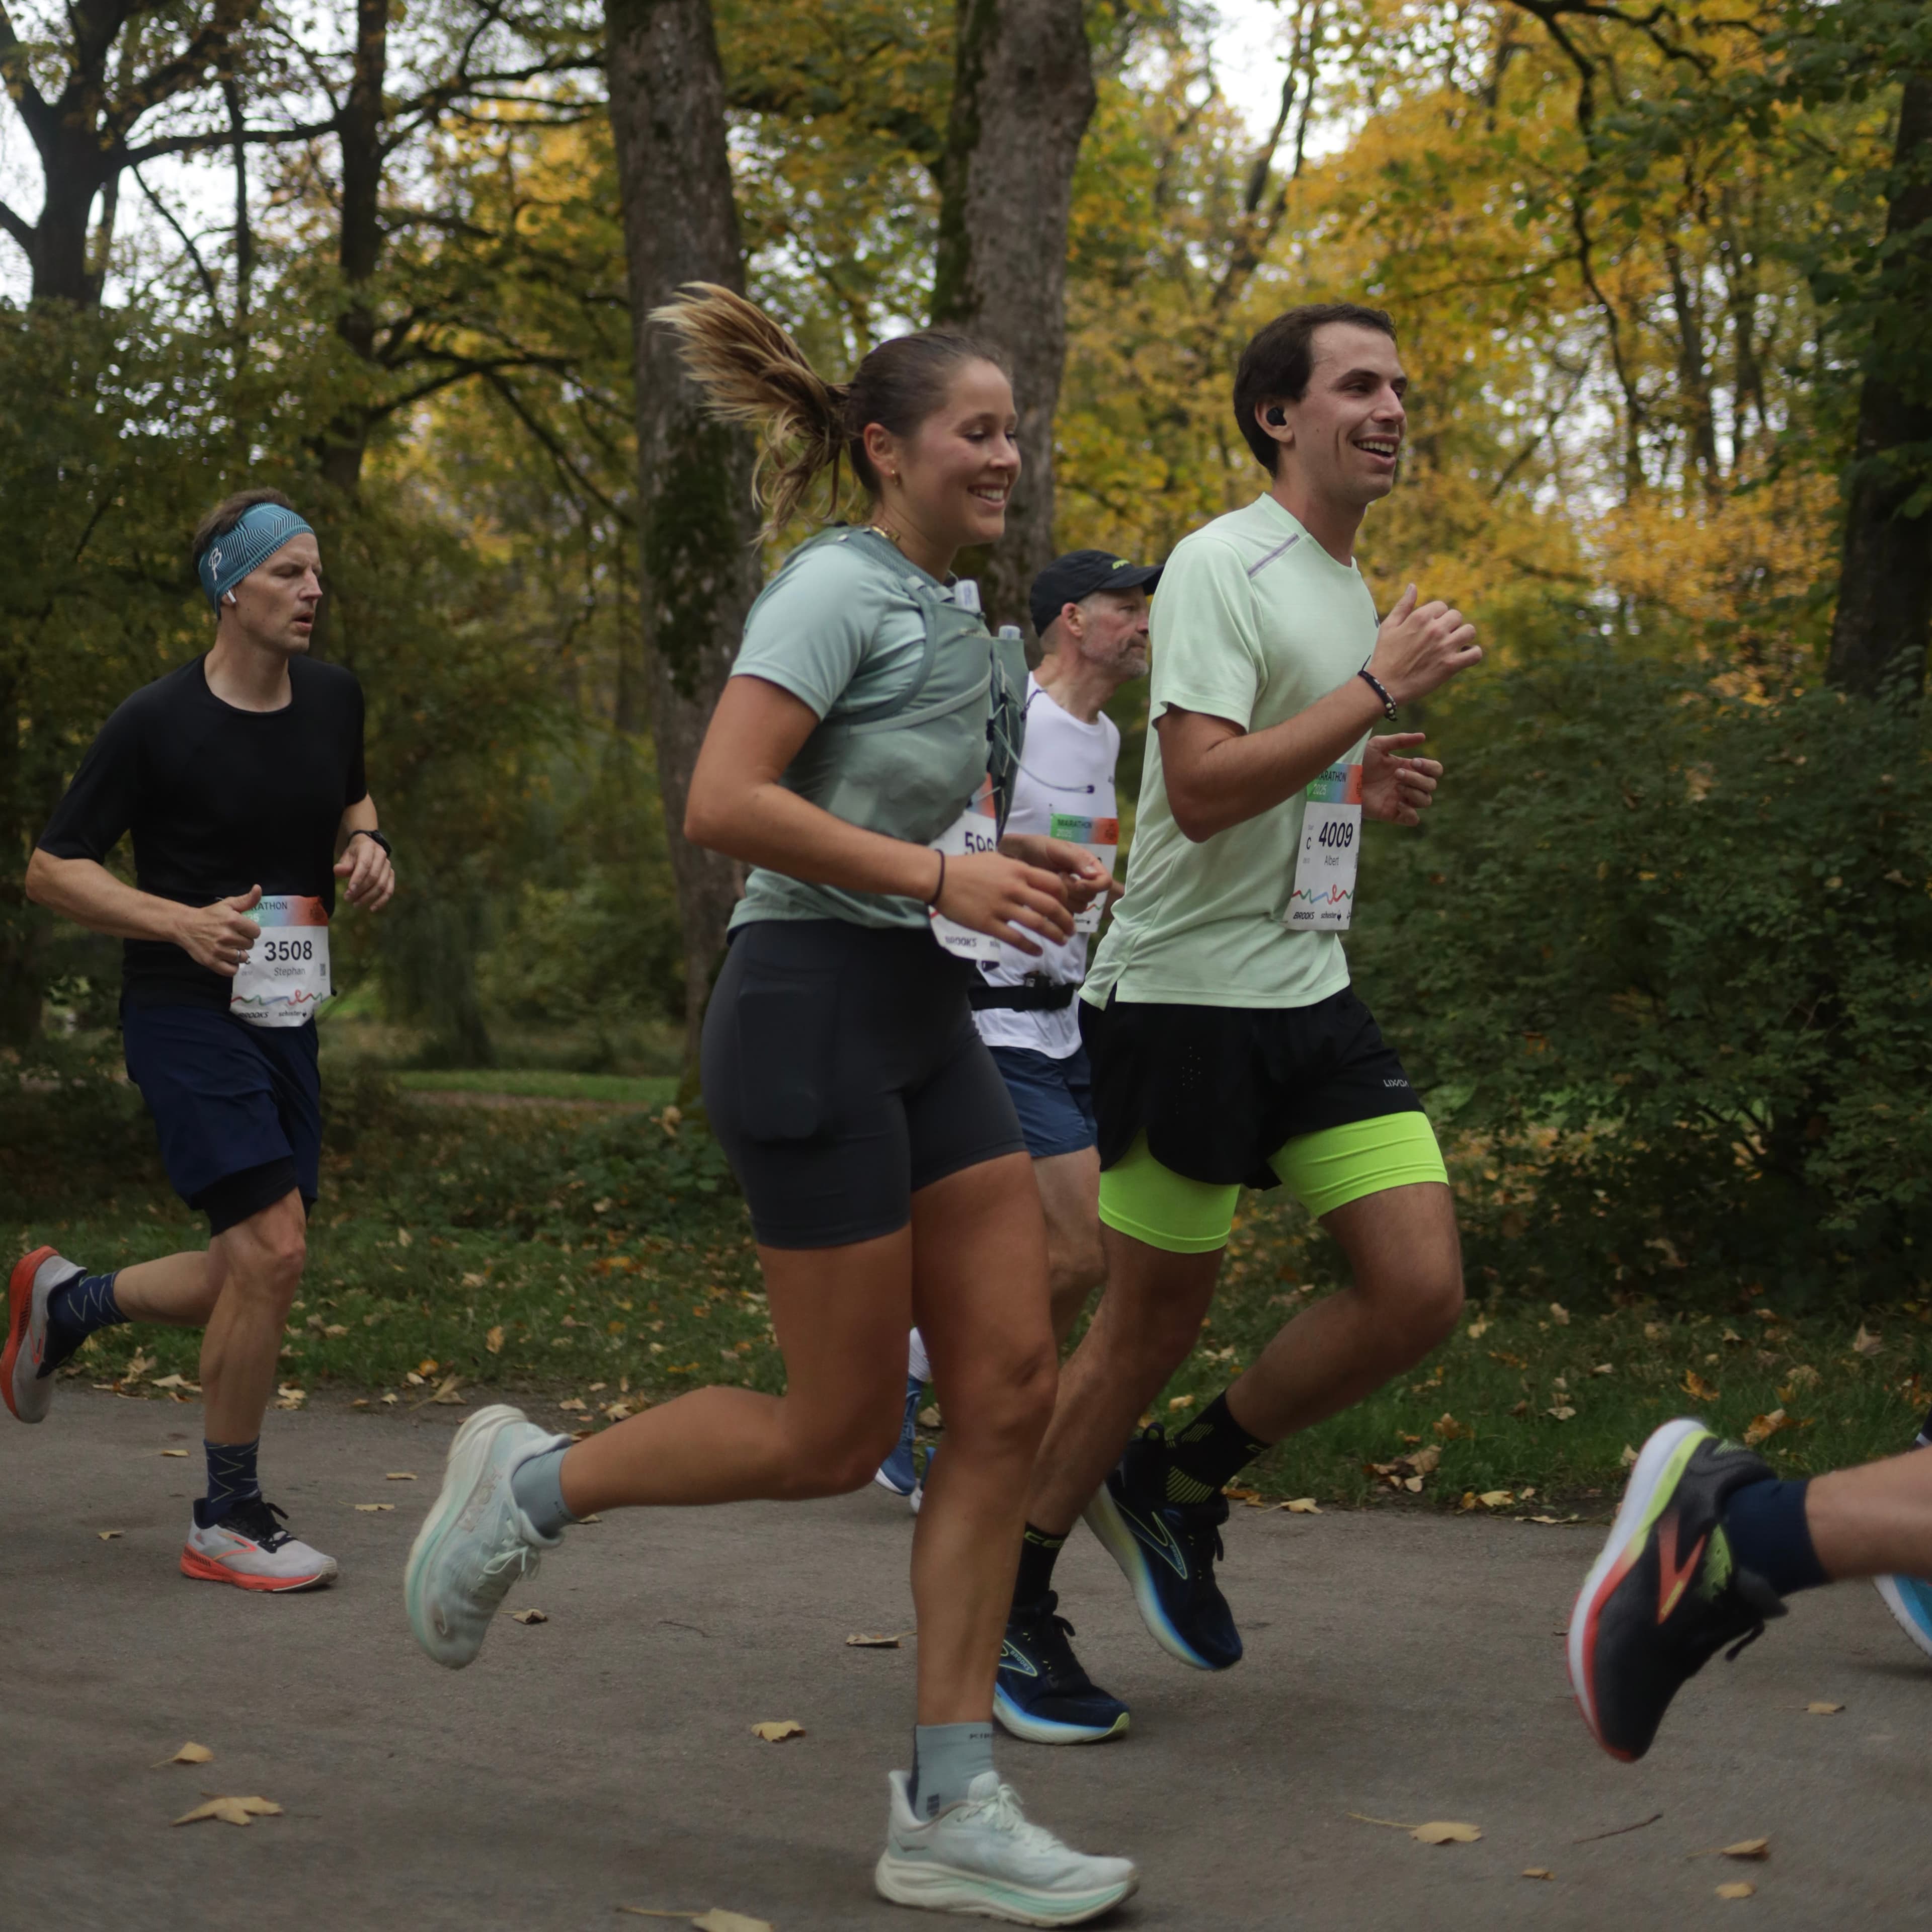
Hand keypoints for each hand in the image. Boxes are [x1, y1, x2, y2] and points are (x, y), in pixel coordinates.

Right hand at [174, 886, 264, 977]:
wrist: (184, 926)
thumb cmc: (209, 915)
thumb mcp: (228, 904)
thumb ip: (246, 899)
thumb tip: (258, 888)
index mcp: (233, 921)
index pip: (256, 932)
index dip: (250, 931)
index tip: (242, 929)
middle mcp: (227, 936)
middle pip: (250, 945)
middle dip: (244, 941)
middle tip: (233, 937)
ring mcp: (219, 950)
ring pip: (243, 958)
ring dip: (238, 954)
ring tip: (229, 947)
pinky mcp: (211, 962)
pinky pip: (232, 970)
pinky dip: (232, 966)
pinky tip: (227, 958)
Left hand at [335, 833, 394, 910]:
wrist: (366, 849)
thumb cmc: (354, 855)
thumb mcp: (346, 856)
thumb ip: (342, 865)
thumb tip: (339, 871)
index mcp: (369, 847)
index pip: (365, 864)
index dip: (358, 878)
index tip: (349, 890)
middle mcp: (382, 856)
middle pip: (374, 877)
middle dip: (361, 890)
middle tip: (347, 899)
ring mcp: (388, 866)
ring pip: (381, 885)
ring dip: (368, 897)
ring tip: (355, 904)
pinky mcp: (391, 876)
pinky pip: (389, 891)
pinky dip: (381, 901)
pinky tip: (372, 909)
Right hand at [936, 850, 1076, 954]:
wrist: (940, 877)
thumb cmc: (968, 866)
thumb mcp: (998, 859)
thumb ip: (1017, 869)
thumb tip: (1033, 877)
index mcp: (1018, 871)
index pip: (1053, 884)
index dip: (1066, 897)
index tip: (1068, 906)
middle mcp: (1014, 888)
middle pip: (1051, 906)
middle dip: (1066, 921)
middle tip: (1072, 930)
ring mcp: (1002, 907)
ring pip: (1037, 924)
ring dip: (1054, 935)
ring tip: (1061, 942)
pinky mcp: (988, 924)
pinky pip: (1015, 938)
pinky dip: (1030, 947)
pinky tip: (1037, 951)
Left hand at [999, 832, 1113, 916]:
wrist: (1015, 856)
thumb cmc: (1037, 847)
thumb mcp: (1057, 849)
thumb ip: (1076, 860)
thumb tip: (1094, 875)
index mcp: (1088, 864)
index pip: (1104, 882)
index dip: (1094, 886)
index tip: (1077, 882)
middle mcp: (1083, 880)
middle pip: (1091, 897)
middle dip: (1073, 890)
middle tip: (1058, 877)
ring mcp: (1072, 894)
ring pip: (1079, 908)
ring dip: (1063, 898)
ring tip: (1049, 885)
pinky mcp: (1060, 906)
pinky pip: (1065, 915)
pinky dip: (1055, 907)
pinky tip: (1044, 895)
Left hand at [1362, 732, 1442, 826]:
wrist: (1342, 779)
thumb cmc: (1358, 760)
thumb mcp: (1378, 745)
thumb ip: (1400, 740)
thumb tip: (1423, 737)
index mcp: (1408, 768)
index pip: (1435, 770)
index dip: (1431, 767)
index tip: (1414, 762)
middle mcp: (1408, 784)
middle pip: (1431, 785)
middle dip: (1417, 779)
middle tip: (1397, 774)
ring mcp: (1401, 800)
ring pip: (1426, 801)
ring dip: (1415, 793)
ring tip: (1396, 787)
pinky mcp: (1392, 814)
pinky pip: (1413, 819)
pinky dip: (1411, 812)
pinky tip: (1398, 803)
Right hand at [1368, 585, 1481, 703]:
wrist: (1384, 685)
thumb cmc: (1385, 655)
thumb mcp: (1389, 626)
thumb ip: (1403, 605)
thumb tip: (1413, 585)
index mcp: (1420, 617)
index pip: (1442, 606)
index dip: (1437, 616)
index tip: (1429, 628)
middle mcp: (1435, 629)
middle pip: (1457, 616)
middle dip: (1450, 625)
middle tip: (1440, 638)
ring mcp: (1445, 647)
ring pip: (1469, 631)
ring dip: (1463, 637)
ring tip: (1454, 645)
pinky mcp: (1451, 665)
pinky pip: (1475, 653)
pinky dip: (1473, 653)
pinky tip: (1464, 655)